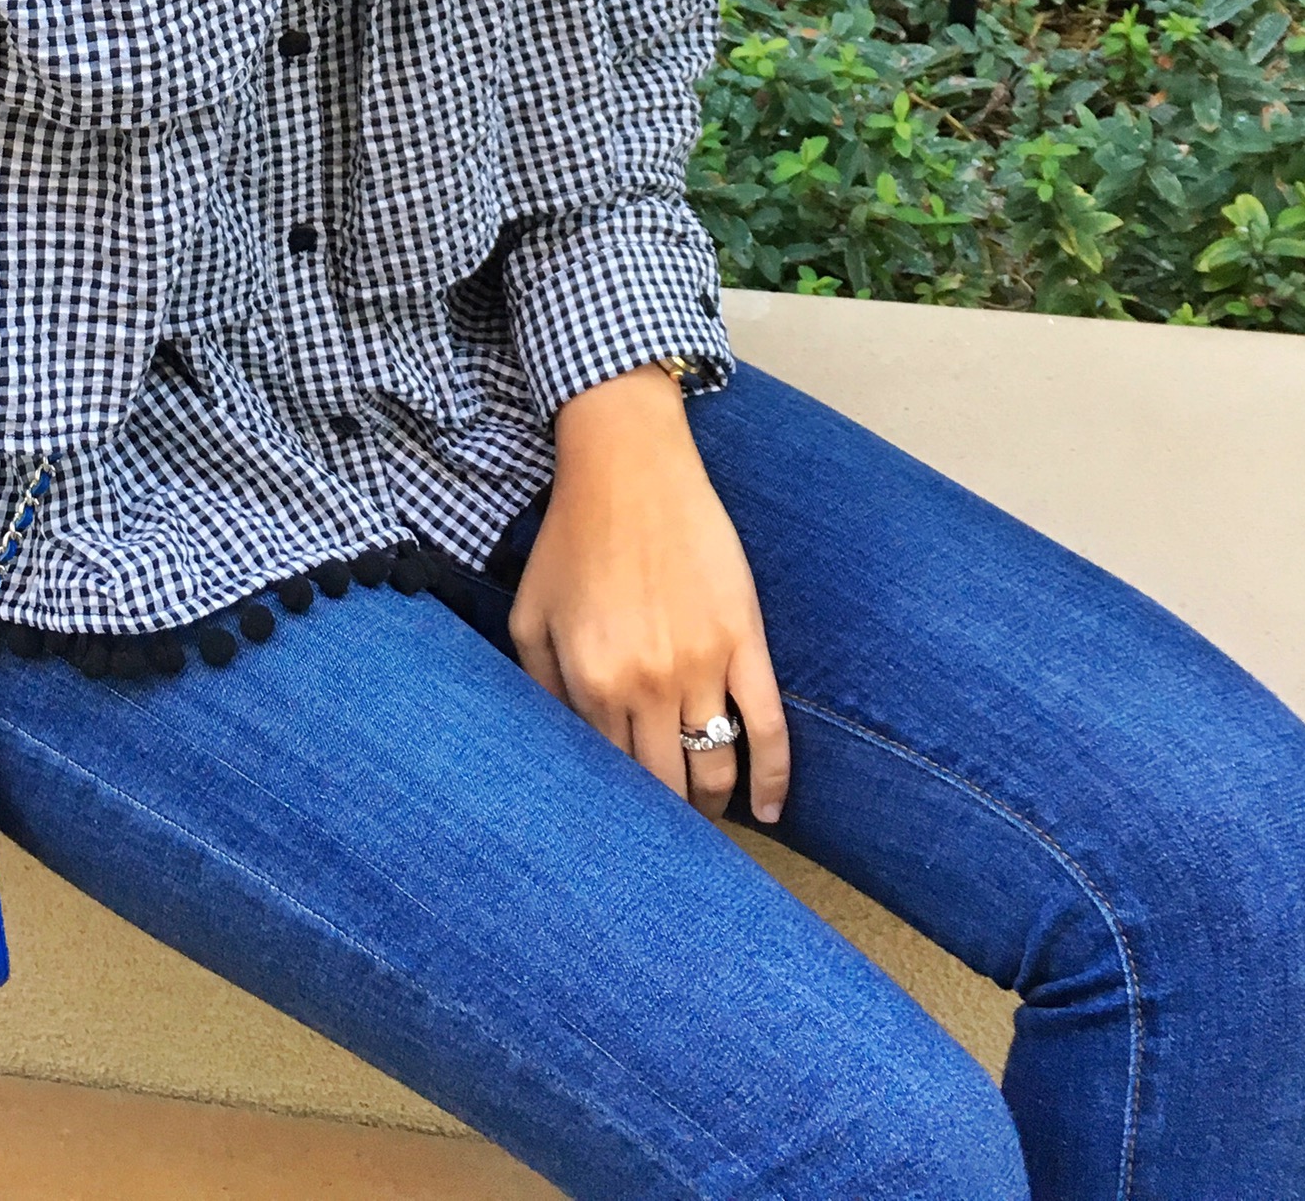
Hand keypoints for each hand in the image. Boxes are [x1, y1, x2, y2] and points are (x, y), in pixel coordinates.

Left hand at [509, 364, 789, 826]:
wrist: (628, 468)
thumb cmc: (573, 538)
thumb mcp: (529, 615)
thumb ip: (539, 688)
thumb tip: (561, 749)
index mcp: (592, 681)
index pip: (611, 773)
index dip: (621, 804)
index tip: (626, 825)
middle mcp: (648, 683)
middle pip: (665, 781)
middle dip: (669, 817)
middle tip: (671, 835)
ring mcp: (702, 664)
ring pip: (714, 764)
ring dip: (714, 803)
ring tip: (710, 817)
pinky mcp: (744, 640)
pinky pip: (768, 726)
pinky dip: (775, 777)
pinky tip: (770, 811)